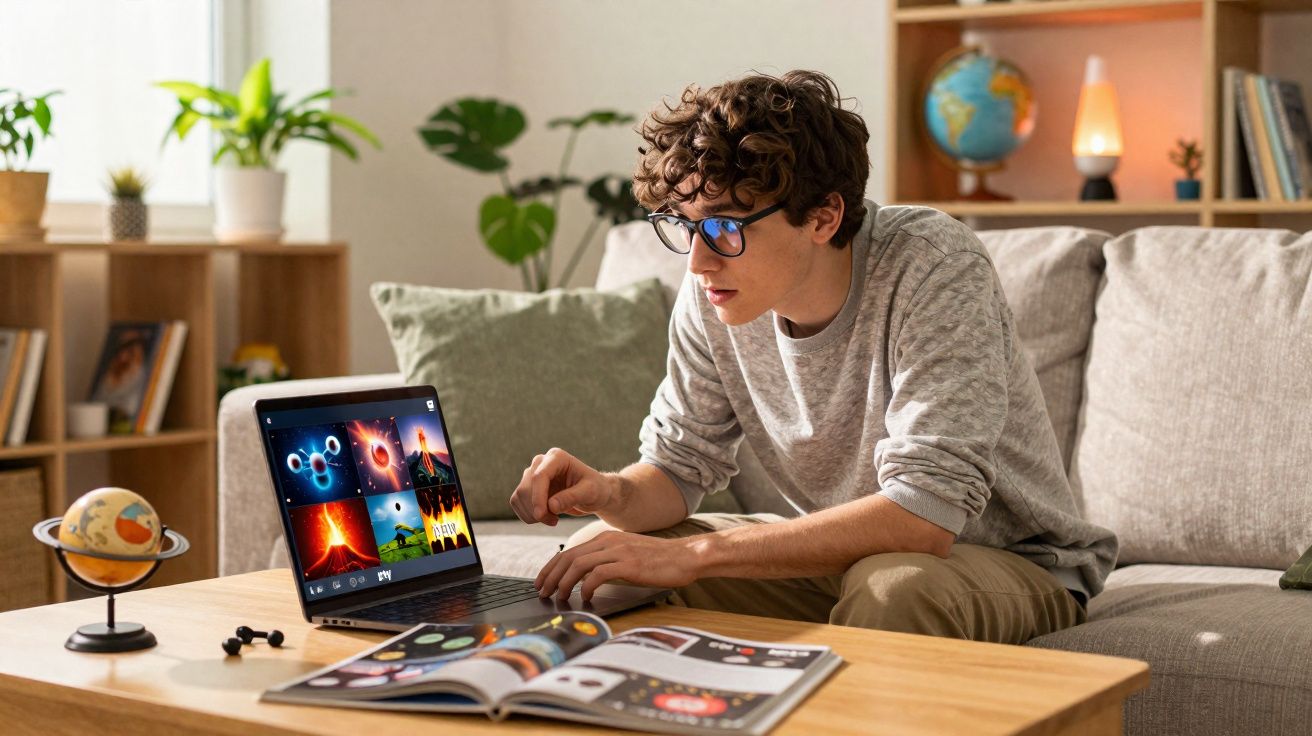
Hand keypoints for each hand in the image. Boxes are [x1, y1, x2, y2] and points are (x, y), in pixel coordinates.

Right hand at [509, 447, 614, 525]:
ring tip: (553, 519)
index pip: (539, 476)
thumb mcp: (590, 493)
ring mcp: (532, 474)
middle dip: (537, 509)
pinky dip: (528, 515)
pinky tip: (546, 517)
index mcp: (557, 457)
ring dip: (532, 514)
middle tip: (554, 521)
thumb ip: (572, 497)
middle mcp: (541, 462)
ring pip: (519, 496)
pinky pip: (517, 502)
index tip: (540, 515)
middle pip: (526, 487)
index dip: (537, 497)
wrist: (593, 494)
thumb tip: (551, 505)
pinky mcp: (528, 487)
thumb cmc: (595, 489)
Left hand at [535, 531, 703, 601]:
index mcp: (606, 538)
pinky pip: (599, 575)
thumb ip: (607, 561)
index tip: (542, 581)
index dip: (551, 567)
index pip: (569, 551)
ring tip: (560, 597)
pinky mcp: (628, 564)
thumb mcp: (627, 554)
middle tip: (543, 592)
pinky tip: (587, 597)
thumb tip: (586, 579)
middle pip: (569, 557)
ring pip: (579, 565)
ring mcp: (618, 552)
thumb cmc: (658, 560)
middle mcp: (609, 541)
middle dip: (551, 576)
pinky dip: (588, 587)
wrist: (685, 556)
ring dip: (565, 582)